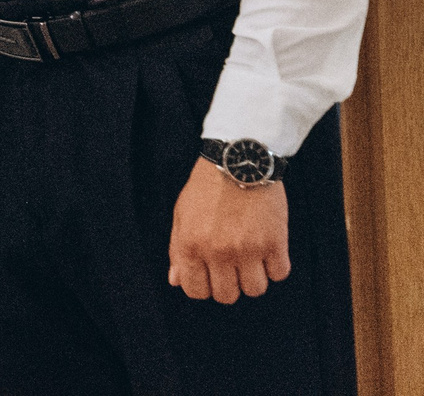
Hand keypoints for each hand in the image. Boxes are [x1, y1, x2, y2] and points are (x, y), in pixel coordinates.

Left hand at [170, 159, 290, 302]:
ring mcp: (248, 249)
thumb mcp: (182, 215)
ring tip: (251, 258)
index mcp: (191, 245)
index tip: (211, 275)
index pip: (196, 291)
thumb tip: (176, 281)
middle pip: (227, 295)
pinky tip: (268, 249)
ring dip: (254, 278)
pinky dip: (275, 266)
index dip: (204, 287)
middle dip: (229, 284)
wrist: (239, 161)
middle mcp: (218, 252)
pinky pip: (279, 274)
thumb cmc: (207, 188)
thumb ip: (178, 250)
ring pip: (255, 290)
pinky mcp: (275, 242)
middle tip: (232, 266)